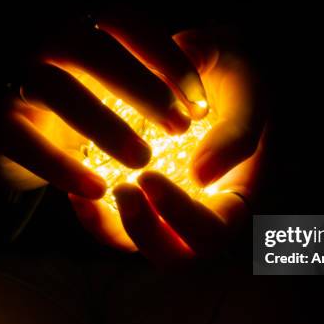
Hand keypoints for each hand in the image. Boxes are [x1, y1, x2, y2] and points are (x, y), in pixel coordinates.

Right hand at [0, 14, 208, 198]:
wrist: (5, 122)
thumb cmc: (74, 97)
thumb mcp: (110, 79)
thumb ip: (151, 72)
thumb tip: (203, 84)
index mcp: (76, 21)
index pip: (126, 21)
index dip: (168, 59)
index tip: (200, 103)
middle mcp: (42, 39)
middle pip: (94, 50)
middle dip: (143, 88)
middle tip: (179, 127)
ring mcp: (11, 76)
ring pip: (59, 90)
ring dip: (105, 126)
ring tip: (143, 159)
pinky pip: (22, 140)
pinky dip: (60, 165)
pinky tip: (96, 190)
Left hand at [70, 30, 264, 264]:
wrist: (195, 67)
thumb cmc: (228, 77)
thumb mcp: (245, 93)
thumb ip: (236, 133)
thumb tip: (202, 178)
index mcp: (235, 197)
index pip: (214, 232)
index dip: (181, 216)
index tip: (149, 176)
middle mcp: (201, 212)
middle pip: (176, 255)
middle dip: (145, 231)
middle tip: (123, 190)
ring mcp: (166, 210)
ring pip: (139, 246)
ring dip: (115, 227)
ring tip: (96, 192)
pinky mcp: (137, 198)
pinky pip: (113, 224)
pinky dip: (93, 216)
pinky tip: (78, 189)